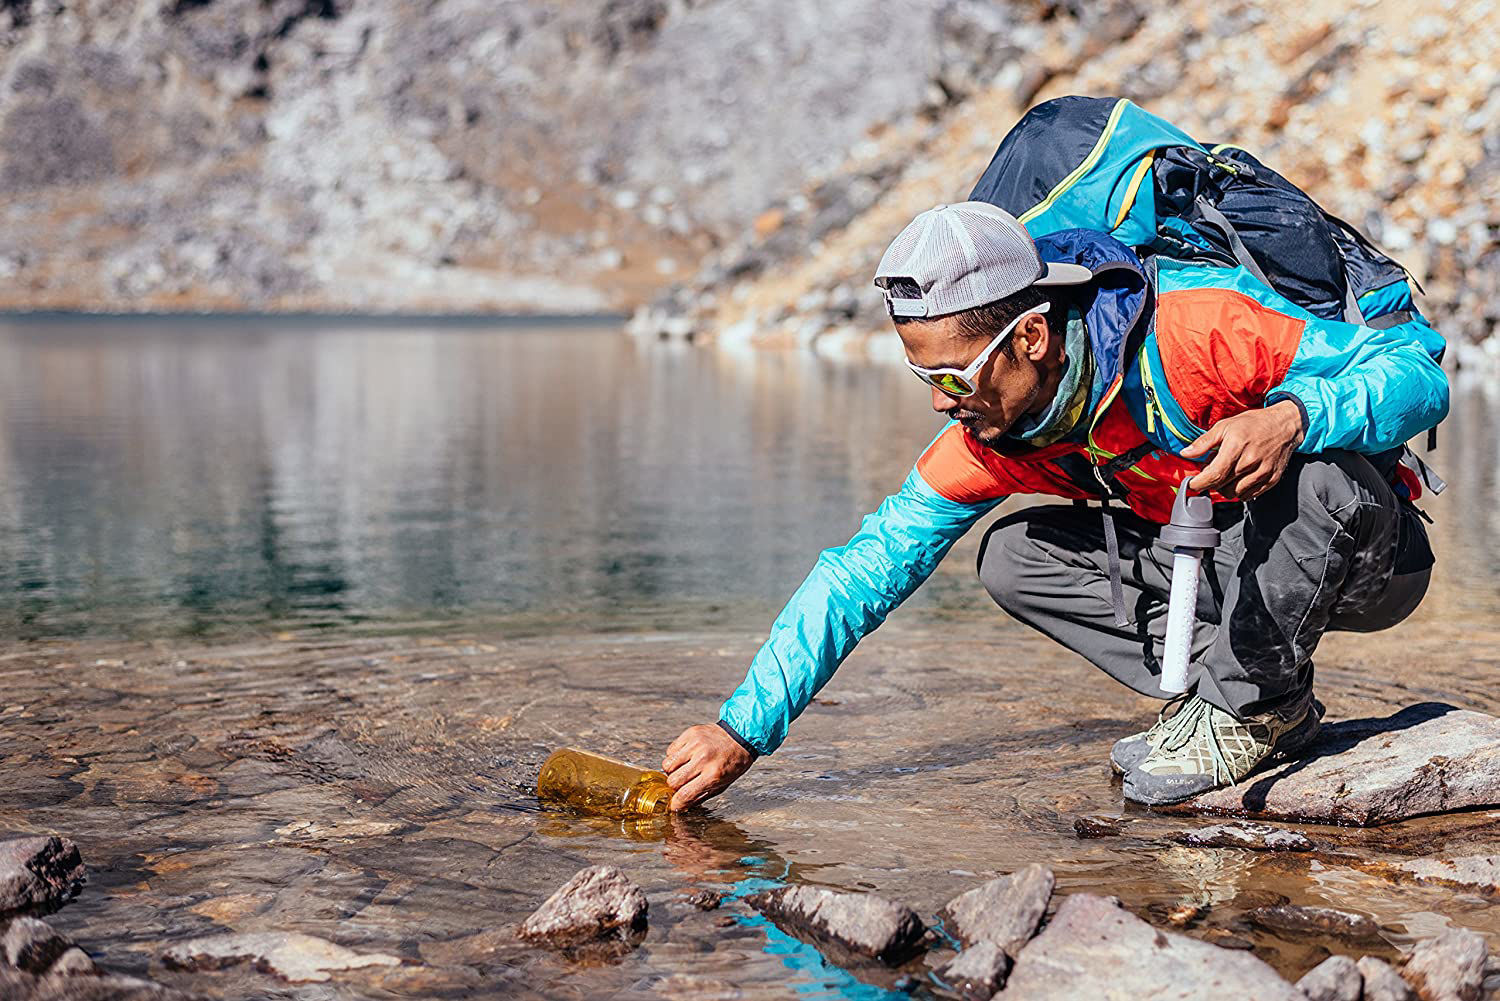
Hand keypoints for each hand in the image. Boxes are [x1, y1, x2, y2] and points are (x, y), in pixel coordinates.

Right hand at [662, 723, 753, 810]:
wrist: (740, 735)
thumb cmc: (733, 762)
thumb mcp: (722, 784)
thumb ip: (700, 795)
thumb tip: (680, 804)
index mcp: (714, 774)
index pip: (685, 794)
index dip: (676, 803)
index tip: (674, 804)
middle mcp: (704, 758)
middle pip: (673, 781)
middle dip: (674, 787)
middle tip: (681, 785)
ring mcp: (696, 744)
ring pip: (667, 765)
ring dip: (672, 771)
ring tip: (683, 769)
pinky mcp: (690, 733)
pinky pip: (670, 750)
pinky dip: (673, 757)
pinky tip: (684, 757)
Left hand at [1181, 401, 1304, 499]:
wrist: (1284, 425)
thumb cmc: (1253, 424)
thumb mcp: (1225, 425)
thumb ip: (1204, 442)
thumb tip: (1185, 453)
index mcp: (1237, 446)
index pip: (1214, 475)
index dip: (1199, 483)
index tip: (1192, 484)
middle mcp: (1251, 462)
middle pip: (1222, 486)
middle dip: (1211, 482)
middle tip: (1212, 469)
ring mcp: (1263, 472)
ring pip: (1234, 493)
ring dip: (1225, 487)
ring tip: (1228, 470)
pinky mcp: (1271, 479)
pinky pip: (1249, 495)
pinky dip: (1240, 490)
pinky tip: (1239, 476)